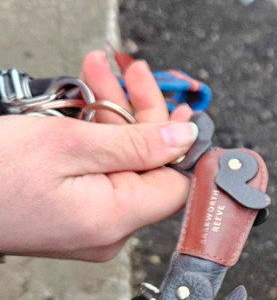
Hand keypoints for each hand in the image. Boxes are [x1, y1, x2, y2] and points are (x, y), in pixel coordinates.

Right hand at [0, 52, 197, 260]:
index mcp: (115, 218)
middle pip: (148, 166)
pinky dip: (93, 137)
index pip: (175, 181)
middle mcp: (107, 231)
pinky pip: (97, 174)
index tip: (172, 100)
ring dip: (112, 114)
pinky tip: (81, 103)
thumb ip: (136, 142)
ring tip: (96, 70)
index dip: (177, 139)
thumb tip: (185, 138)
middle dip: (139, 111)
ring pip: (120, 164)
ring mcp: (88, 227)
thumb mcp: (68, 143)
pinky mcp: (70, 218)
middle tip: (125, 68)